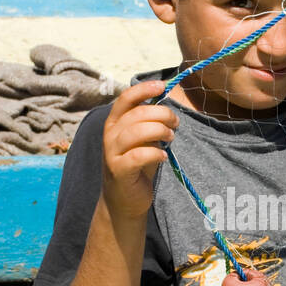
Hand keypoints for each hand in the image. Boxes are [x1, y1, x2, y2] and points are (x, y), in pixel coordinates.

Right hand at [100, 80, 178, 219]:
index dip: (144, 89)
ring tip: (170, 138)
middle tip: (175, 124)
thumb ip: (149, 123)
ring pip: (137, 132)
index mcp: (115, 122)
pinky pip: (139, 155)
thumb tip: (166, 105)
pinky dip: (155, 154)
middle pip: (137, 114)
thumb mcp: (142, 140)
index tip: (163, 86)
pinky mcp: (119, 170)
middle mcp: (110, 135)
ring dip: (160, 132)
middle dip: (162, 115)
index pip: (126, 98)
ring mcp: (112, 153)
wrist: (123, 200)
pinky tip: (163, 157)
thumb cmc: (136, 166)